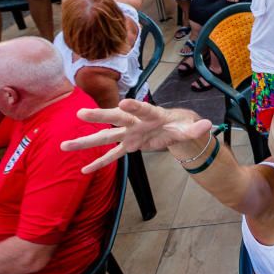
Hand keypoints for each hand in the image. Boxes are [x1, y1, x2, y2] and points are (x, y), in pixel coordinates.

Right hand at [61, 99, 212, 173]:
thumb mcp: (188, 128)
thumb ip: (195, 128)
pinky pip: (111, 156)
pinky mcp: (127, 146)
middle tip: (81, 113)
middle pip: (115, 118)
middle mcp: (134, 122)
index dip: (134, 105)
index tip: (122, 101)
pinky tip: (83, 172)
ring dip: (86, 141)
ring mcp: (128, 134)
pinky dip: (99, 164)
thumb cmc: (178, 124)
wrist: (171, 127)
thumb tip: (208, 125)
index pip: (142, 109)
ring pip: (105, 137)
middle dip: (99, 116)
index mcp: (150, 114)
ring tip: (64, 145)